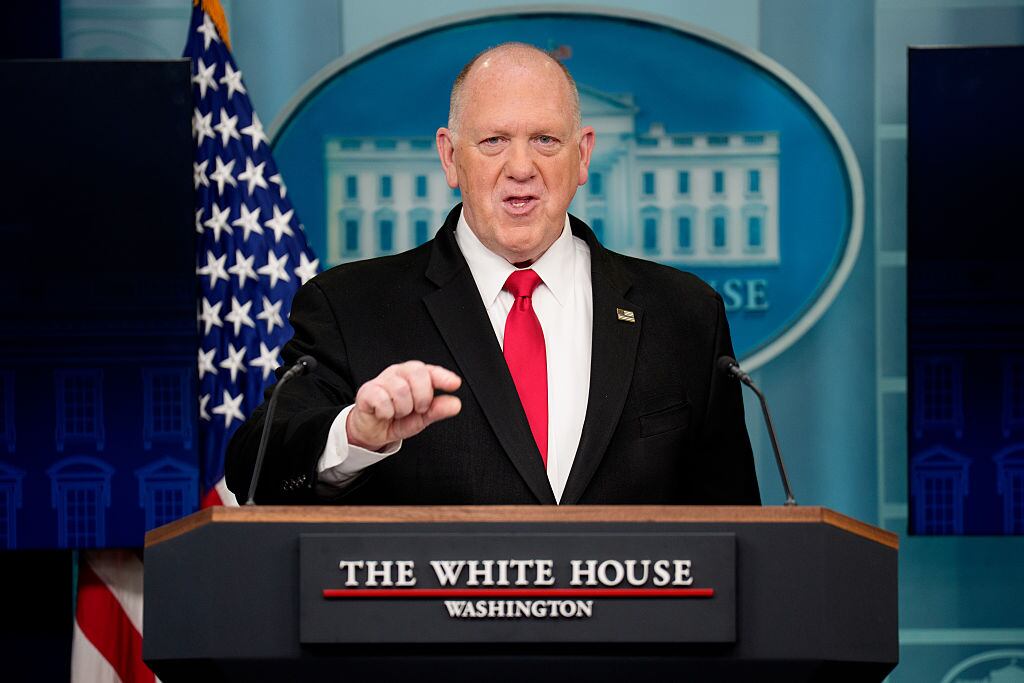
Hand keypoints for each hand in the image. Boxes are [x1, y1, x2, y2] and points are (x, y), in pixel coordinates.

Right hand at [346, 361, 461, 450]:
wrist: (371, 431)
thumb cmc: (397, 419)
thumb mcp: (421, 418)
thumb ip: (437, 409)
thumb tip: (455, 404)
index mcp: (414, 377)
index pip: (431, 371)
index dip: (443, 376)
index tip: (454, 384)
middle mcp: (399, 374)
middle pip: (417, 372)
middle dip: (422, 396)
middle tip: (417, 409)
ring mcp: (382, 380)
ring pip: (401, 389)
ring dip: (402, 409)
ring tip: (398, 413)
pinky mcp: (367, 391)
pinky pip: (382, 400)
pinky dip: (386, 412)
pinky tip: (384, 413)